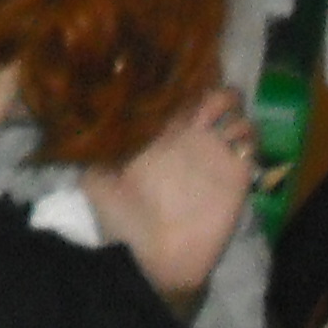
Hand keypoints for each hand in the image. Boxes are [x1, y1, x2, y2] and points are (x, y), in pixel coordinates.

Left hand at [79, 85, 255, 308]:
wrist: (154, 260)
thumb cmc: (124, 221)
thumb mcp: (97, 179)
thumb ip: (95, 147)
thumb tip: (78, 118)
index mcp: (156, 135)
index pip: (174, 97)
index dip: (177, 82)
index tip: (174, 68)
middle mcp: (187, 139)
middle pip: (209, 97)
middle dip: (212, 87)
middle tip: (210, 90)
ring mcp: (213, 154)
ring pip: (234, 114)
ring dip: (233, 106)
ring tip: (225, 111)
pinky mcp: (236, 174)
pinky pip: (250, 143)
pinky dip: (248, 133)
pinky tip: (236, 135)